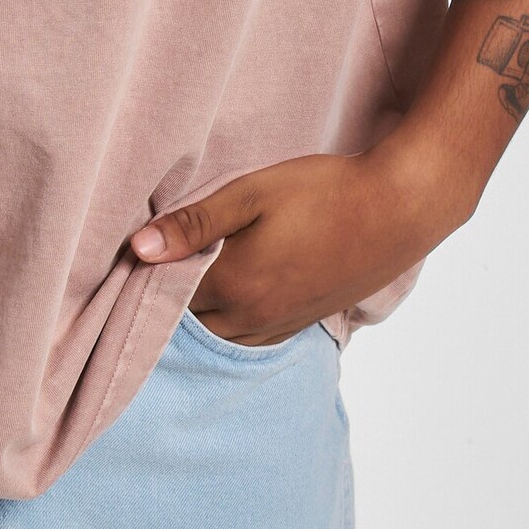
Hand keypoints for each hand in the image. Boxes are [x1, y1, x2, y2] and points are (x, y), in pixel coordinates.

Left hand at [126, 132, 463, 345]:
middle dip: (167, 301)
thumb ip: (194, 223)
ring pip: (221, 334)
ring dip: (200, 314)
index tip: (130, 256)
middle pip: (190, 322)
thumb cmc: (323, 191)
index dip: (147, 277)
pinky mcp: (305, 321)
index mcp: (233, 284)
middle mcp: (253, 316)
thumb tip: (137, 248)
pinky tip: (230, 298)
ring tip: (184, 281)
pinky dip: (232, 323)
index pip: (168, 297)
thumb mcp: (252, 193)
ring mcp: (282, 324)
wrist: (397, 208)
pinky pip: (253, 337)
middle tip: (149, 270)